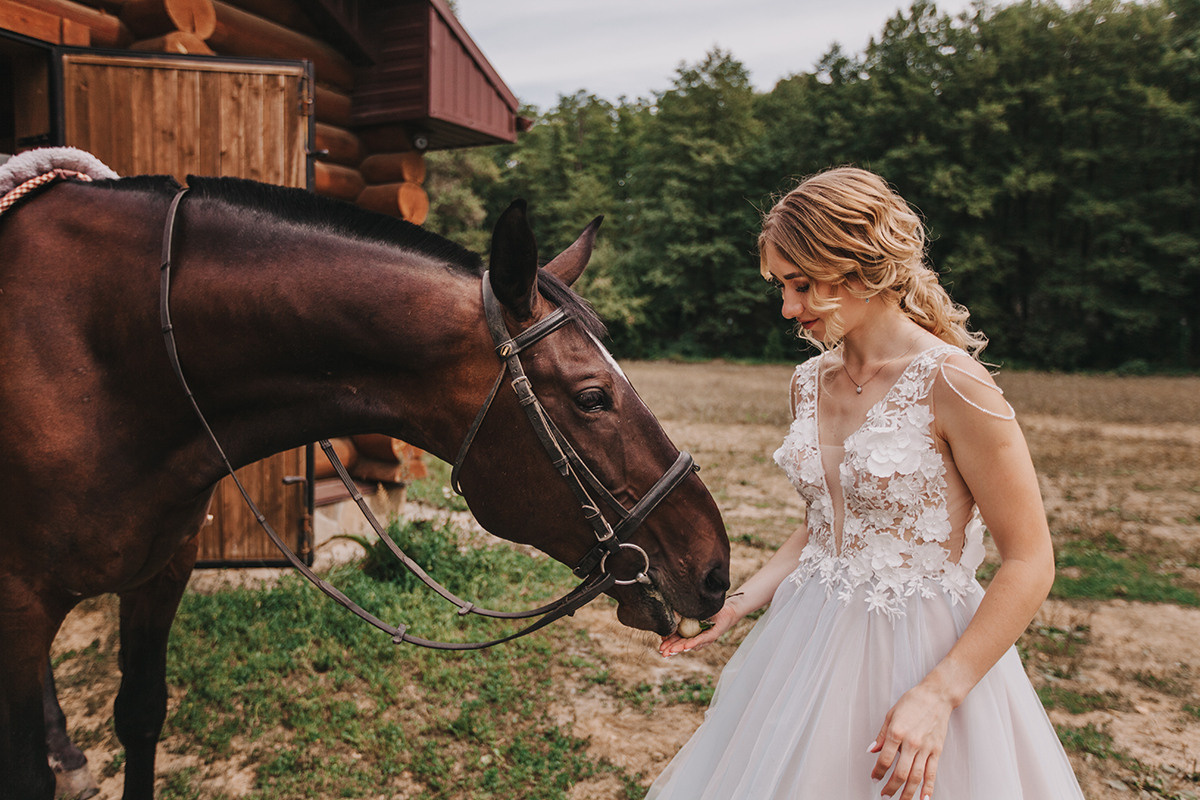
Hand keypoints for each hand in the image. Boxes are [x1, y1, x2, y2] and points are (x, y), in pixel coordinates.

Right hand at [658, 600, 740, 656]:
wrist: (726, 608)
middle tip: (663, 653)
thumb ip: (681, 614)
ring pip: (690, 644)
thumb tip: (668, 613)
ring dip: (680, 648)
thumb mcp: (691, 611)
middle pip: (682, 644)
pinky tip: (686, 646)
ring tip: (671, 651)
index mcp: (690, 632)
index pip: (676, 639)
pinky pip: (701, 639)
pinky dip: (693, 643)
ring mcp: (704, 638)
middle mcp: (696, 637)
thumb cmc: (708, 610)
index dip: (668, 643)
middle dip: (672, 649)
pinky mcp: (712, 635)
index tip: (660, 647)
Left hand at [869, 682, 952, 799]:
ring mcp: (926, 748)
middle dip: (891, 787)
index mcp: (897, 733)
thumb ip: (882, 735)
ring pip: (916, 777)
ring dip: (907, 792)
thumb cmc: (913, 702)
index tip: (875, 777)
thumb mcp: (891, 714)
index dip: (878, 771)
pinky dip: (928, 788)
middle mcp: (912, 743)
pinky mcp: (937, 751)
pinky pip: (932, 773)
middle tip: (885, 795)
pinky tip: (923, 798)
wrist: (936, 696)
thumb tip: (872, 750)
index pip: (885, 759)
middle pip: (900, 773)